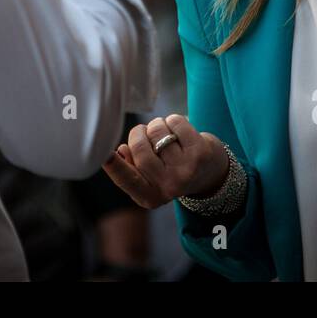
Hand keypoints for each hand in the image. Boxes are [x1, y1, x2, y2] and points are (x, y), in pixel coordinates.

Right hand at [101, 114, 227, 209]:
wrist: (211, 175)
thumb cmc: (171, 171)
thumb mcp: (149, 178)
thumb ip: (131, 167)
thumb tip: (119, 150)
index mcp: (149, 197)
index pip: (126, 180)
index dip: (114, 166)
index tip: (105, 154)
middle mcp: (168, 187)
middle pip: (139, 147)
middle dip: (139, 132)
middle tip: (144, 131)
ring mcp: (185, 170)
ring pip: (157, 132)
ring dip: (157, 125)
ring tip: (165, 133)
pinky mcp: (200, 152)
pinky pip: (175, 122)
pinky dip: (173, 120)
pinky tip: (179, 131)